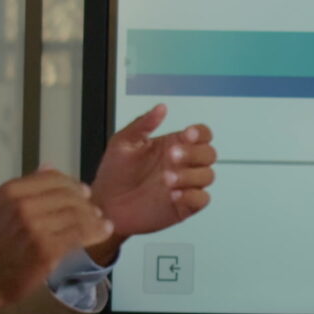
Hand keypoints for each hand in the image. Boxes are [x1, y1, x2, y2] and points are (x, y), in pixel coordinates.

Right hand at [0, 170, 113, 313]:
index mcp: (9, 191)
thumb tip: (48, 166)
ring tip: (102, 224)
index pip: (53, 179)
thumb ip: (24, 188)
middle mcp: (22, 205)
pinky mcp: (46, 249)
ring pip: (77, 214)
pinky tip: (102, 233)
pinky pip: (79, 234)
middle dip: (86, 203)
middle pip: (69, 196)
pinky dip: (96, 232)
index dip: (73, 185)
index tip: (83, 194)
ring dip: (94, 218)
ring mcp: (34, 227)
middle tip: (96, 212)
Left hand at [88, 105, 217, 257]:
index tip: (187, 134)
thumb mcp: (122, 143)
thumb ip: (142, 124)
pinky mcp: (184, 206)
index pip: (201, 134)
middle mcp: (183, 164)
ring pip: (207, 175)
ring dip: (190, 176)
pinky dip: (192, 196)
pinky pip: (201, 199)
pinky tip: (173, 195)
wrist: (105, 206)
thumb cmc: (114, 175)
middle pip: (209, 153)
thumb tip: (160, 107)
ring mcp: (185, 185)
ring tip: (167, 179)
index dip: (200, 133)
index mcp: (173, 145)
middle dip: (194, 154)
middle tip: (171, 157)